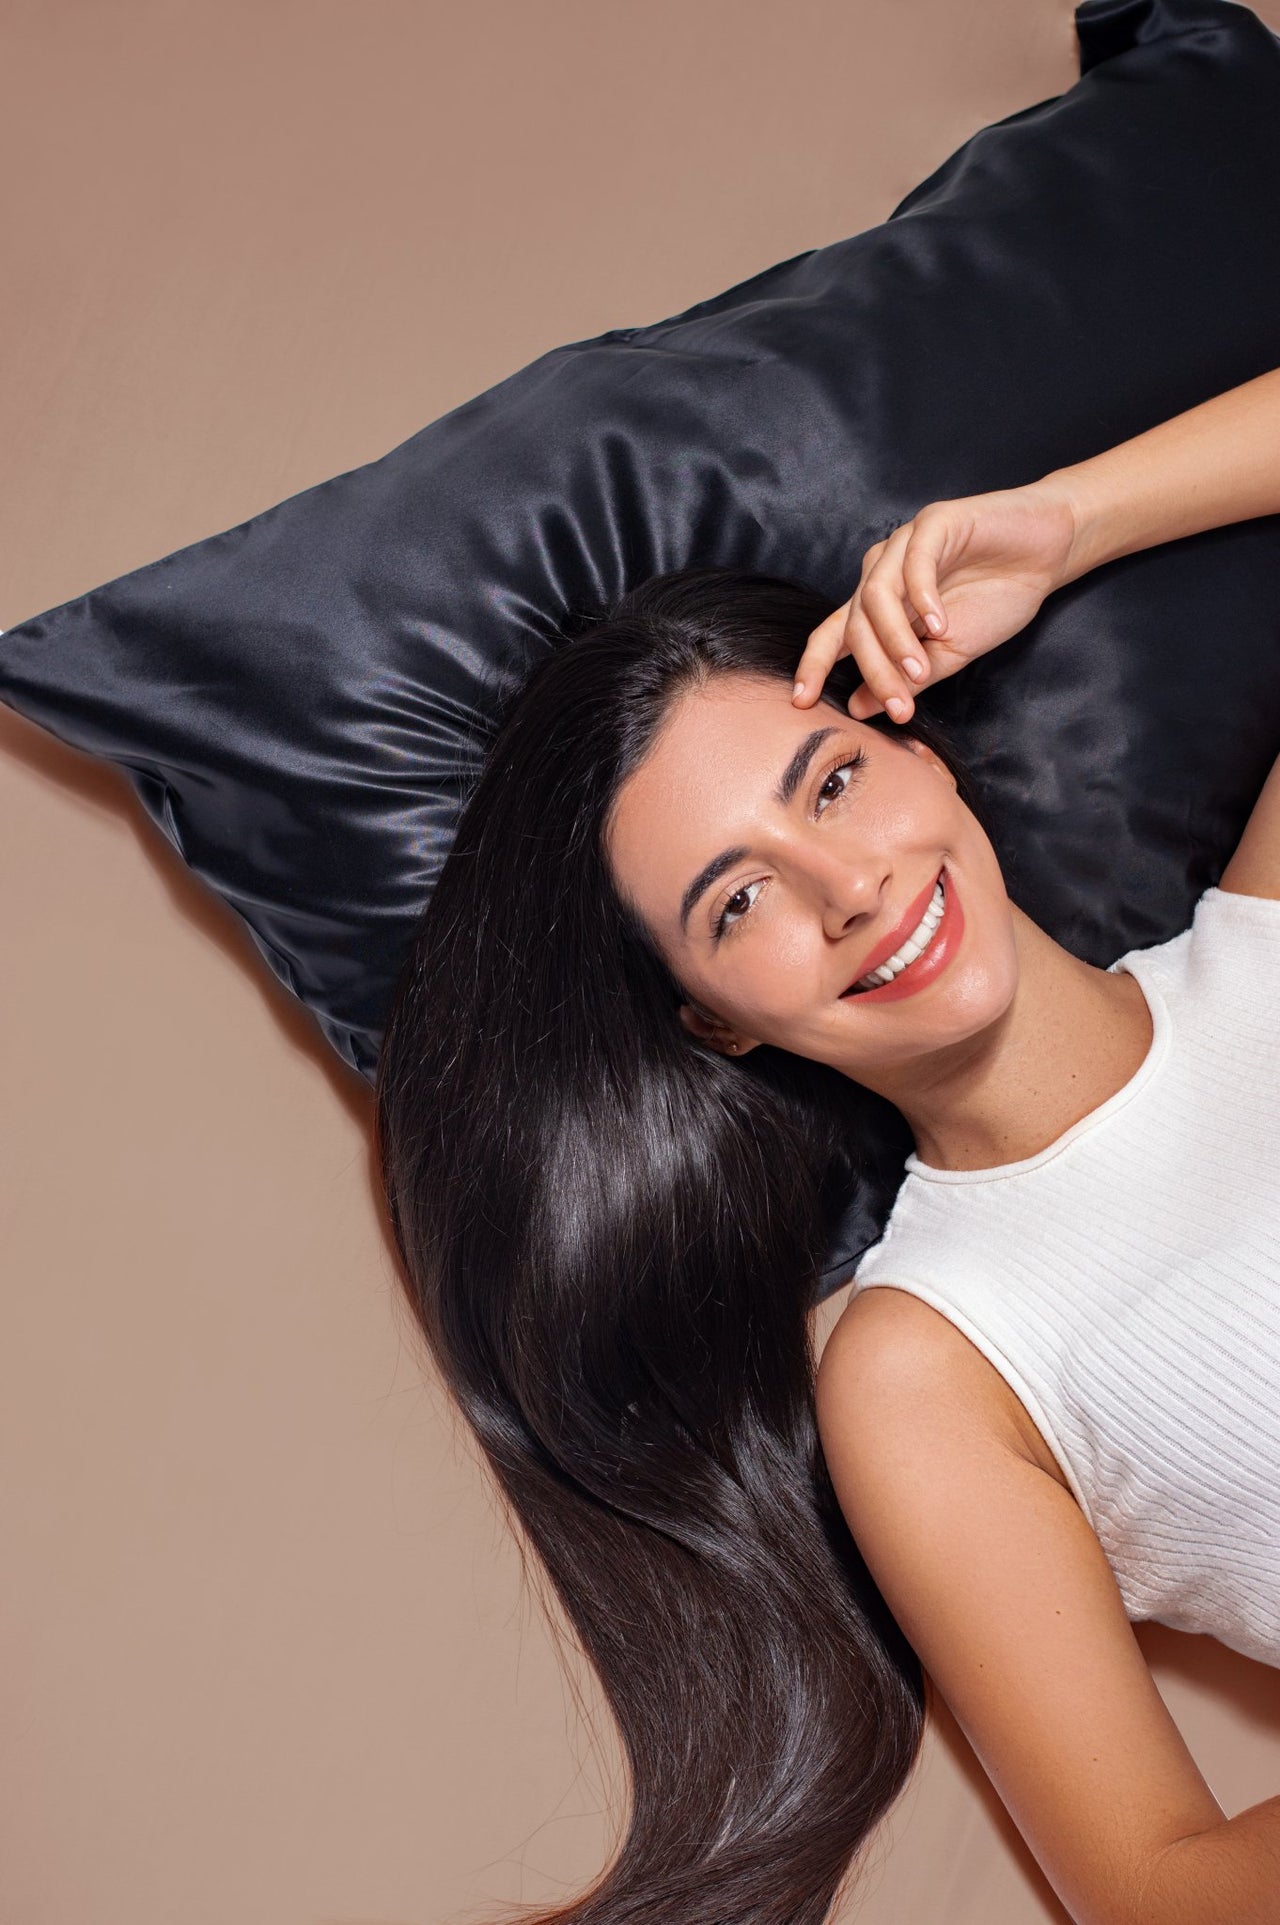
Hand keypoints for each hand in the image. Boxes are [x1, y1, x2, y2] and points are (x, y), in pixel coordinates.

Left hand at [792, 479, 1080, 722]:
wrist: (1047, 552)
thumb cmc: (998, 598)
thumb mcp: (948, 655)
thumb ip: (907, 679)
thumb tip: (858, 709)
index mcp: (880, 605)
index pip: (834, 635)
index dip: (813, 666)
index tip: (801, 702)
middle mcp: (883, 572)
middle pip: (857, 623)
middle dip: (876, 670)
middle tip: (900, 706)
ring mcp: (905, 545)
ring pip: (877, 594)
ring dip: (896, 639)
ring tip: (920, 670)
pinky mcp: (935, 523)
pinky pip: (915, 561)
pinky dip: (923, 596)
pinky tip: (940, 624)